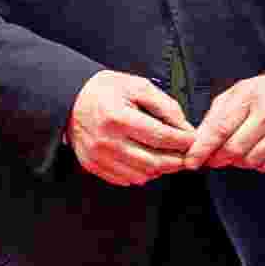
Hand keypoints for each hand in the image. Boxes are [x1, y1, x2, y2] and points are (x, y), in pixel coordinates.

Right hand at [67, 69, 198, 184]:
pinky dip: (143, 174)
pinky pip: (126, 179)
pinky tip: (149, 163)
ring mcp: (98, 156)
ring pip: (142, 174)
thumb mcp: (138, 86)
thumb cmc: (106, 90)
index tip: (193, 138)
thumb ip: (165, 105)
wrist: (71, 99)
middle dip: (177, 160)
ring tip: (170, 158)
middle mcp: (107, 140)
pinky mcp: (93, 165)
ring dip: (162, 169)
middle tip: (187, 154)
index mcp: (118, 118)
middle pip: (154, 161)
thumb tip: (184, 126)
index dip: (183, 141)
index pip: (162, 137)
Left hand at [182, 70, 264, 170]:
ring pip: (251, 161)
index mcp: (251, 97)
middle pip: (235, 150)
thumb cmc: (260, 93)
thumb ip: (213, 119)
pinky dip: (257, 164)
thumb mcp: (232, 96)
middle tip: (215, 156)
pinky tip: (255, 151)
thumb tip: (198, 144)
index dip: (203, 148)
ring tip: (239, 150)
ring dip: (238, 161)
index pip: (221, 129)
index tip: (192, 160)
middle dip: (219, 157)